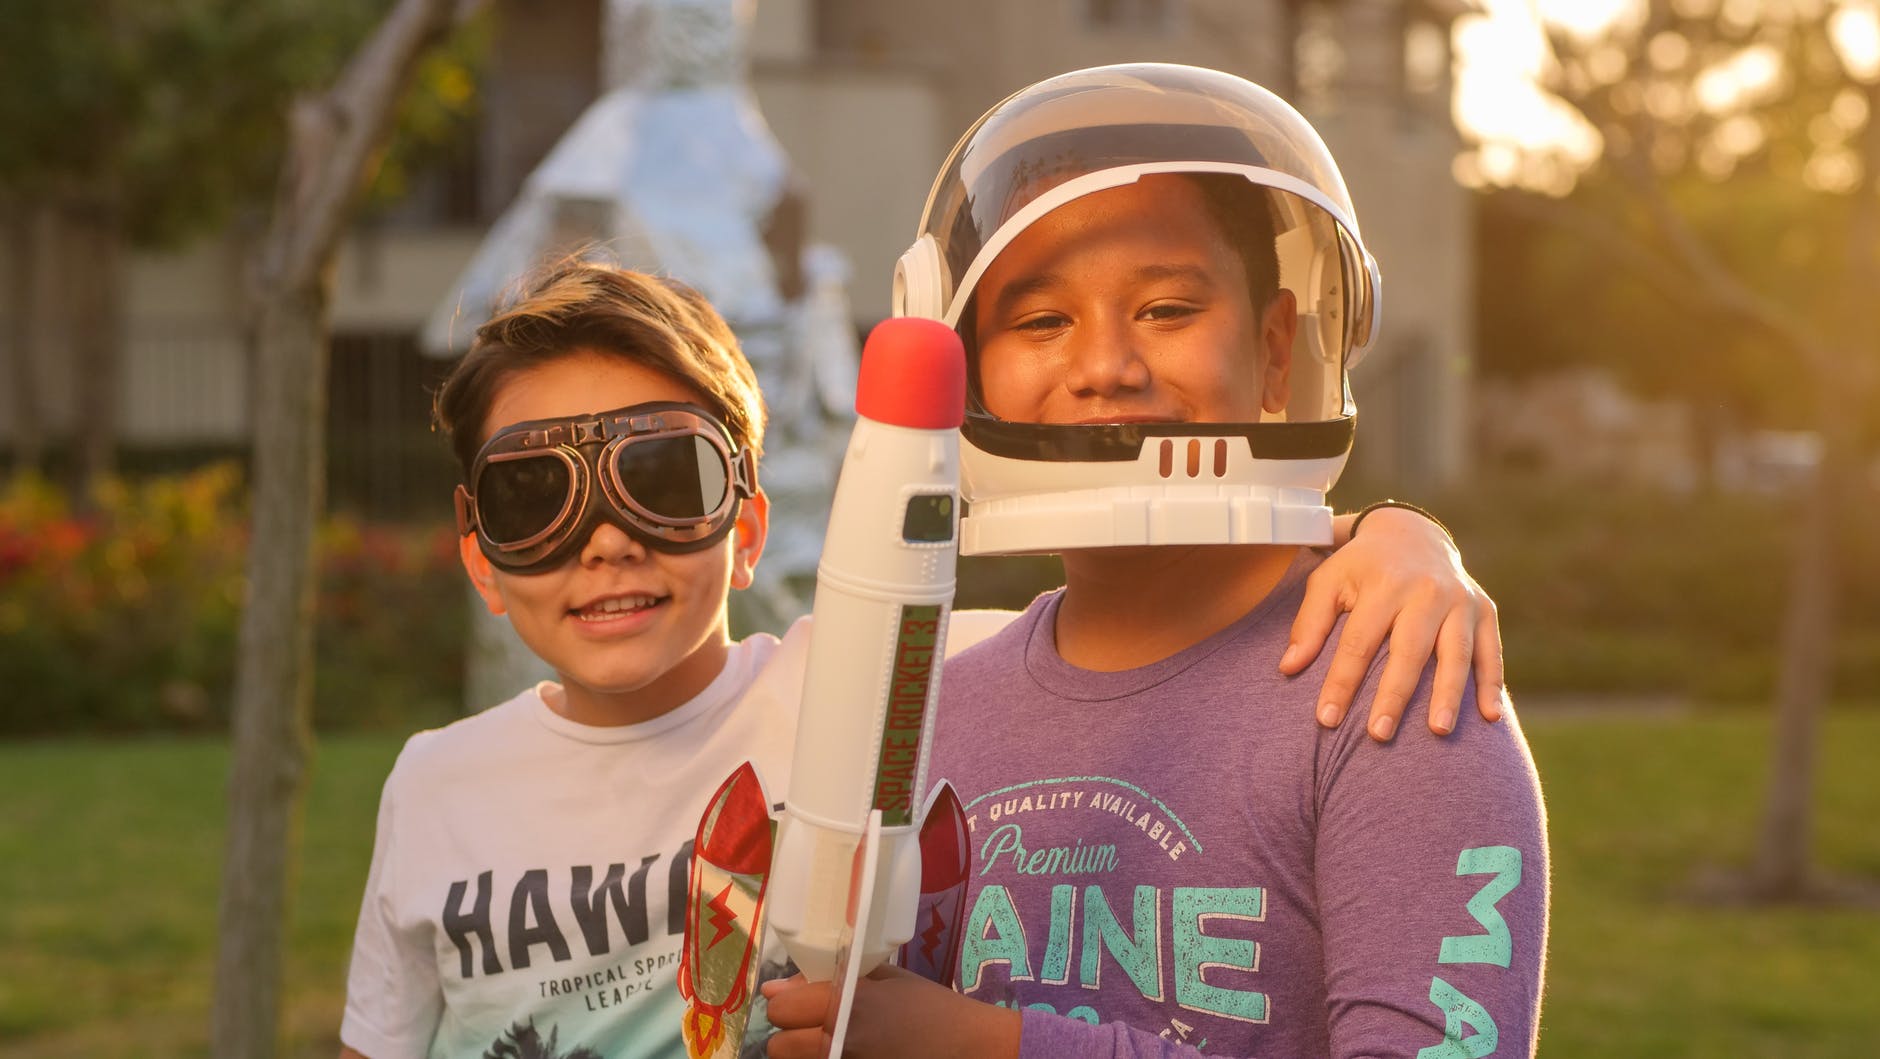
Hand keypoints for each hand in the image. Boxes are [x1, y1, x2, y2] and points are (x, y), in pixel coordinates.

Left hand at [762, 964, 1019, 1058]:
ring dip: (804, 1054)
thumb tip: (777, 987)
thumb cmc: (930, 1006)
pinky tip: (849, 1053)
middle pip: (778, 1047)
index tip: (801, 1002)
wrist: (969, 1049)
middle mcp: (839, 1041)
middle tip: (814, 1028)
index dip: (788, 1004)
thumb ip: (830, 978)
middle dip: (790, 1035)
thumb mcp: (885, 978)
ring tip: (829, 1044)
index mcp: (846, 1003)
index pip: (780, 1010)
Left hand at [1283, 504, 1505, 739]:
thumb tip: (1288, 668)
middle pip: (1409, 650)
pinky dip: (1491, 684)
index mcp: (1384, 583)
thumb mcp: (1328, 581)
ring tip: (1437, 731)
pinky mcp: (1484, 609)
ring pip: (1455, 653)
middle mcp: (1426, 590)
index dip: (1341, 682)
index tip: (1326, 719)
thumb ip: (1309, 623)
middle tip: (1378, 735)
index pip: (1359, 641)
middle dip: (1394, 695)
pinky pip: (1490, 650)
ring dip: (1448, 694)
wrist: (1413, 532)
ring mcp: (1460, 600)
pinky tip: (1489, 717)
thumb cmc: (1362, 567)